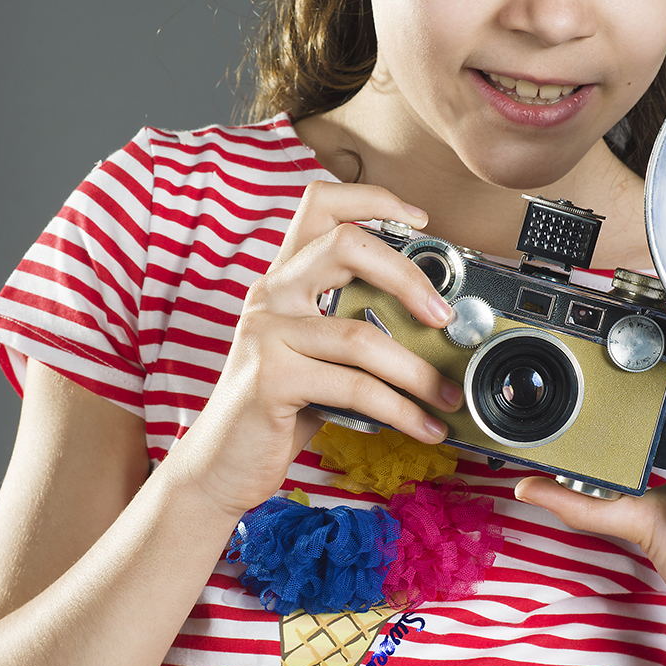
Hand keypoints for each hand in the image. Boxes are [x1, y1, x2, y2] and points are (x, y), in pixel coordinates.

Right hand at [166, 181, 465, 519]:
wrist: (219, 465)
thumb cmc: (276, 411)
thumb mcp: (315, 358)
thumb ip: (353, 329)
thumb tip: (432, 331)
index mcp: (284, 280)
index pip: (321, 205)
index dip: (373, 199)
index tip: (419, 219)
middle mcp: (271, 294)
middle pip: (346, 245)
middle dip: (409, 277)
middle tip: (443, 318)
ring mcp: (266, 333)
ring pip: (362, 334)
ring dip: (417, 370)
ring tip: (446, 395)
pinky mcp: (270, 378)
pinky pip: (355, 386)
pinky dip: (401, 409)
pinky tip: (422, 426)